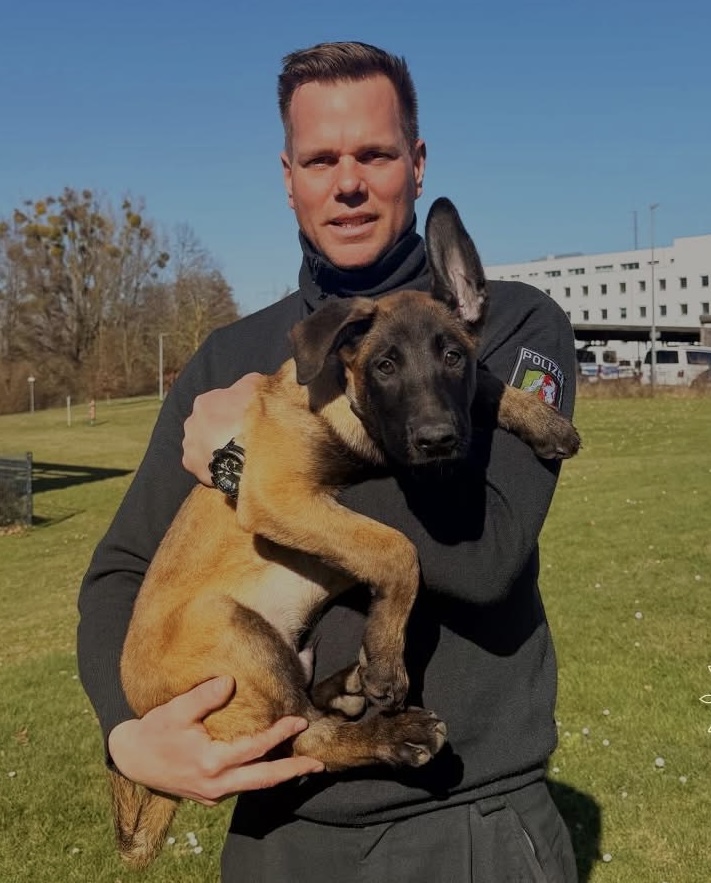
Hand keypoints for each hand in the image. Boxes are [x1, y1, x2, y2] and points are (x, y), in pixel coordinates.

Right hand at [108, 676, 323, 804]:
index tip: (299, 722)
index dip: (279, 735)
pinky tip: (271, 766)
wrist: (131, 760)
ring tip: (302, 765)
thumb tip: (229, 682)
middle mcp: (216, 784)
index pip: (255, 749)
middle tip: (318, 765)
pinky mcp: (210, 796)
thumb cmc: (154, 731)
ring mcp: (213, 794)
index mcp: (210, 762)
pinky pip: (242, 786)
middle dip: (293, 771)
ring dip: (279, 775)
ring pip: (254, 786)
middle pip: (264, 780)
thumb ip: (203, 696)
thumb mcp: (176, 710)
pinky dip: (260, 777)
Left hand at [182, 373, 261, 485]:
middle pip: (208, 425)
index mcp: (204, 402)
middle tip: (241, 439)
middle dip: (221, 431)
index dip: (233, 412)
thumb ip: (250, 382)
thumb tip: (251, 382)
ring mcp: (190, 446)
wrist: (248, 451)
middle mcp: (191, 422)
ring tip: (235, 457)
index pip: (218, 404)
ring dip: (215, 450)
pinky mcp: (192, 466)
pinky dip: (213, 467)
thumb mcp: (256, 388)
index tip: (245, 421)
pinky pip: (203, 465)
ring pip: (203, 446)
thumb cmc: (251, 417)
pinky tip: (228, 469)